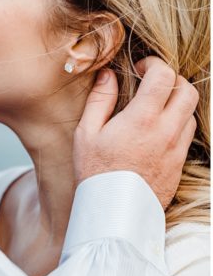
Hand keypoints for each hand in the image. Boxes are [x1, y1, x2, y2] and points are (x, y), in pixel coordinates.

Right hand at [74, 58, 198, 207]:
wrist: (112, 211)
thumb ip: (100, 100)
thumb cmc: (94, 171)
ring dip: (176, 103)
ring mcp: (176, 148)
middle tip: (153, 83)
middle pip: (187, 90)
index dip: (154, 64)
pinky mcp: (179, 163)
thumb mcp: (86, 133)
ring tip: (155, 108)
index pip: (164, 77)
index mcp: (141, 119)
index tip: (141, 68)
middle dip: (172, 80)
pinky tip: (158, 130)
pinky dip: (177, 124)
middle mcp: (166, 131)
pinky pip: (187, 134)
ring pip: (191, 112)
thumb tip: (108, 75)